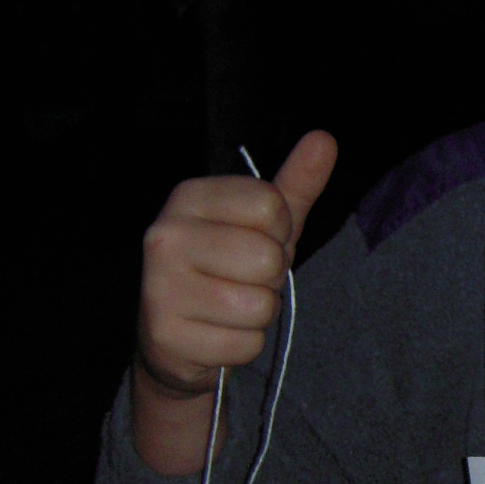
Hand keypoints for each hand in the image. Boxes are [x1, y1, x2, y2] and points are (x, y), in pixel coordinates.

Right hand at [135, 130, 337, 399]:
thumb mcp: (263, 225)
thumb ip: (294, 185)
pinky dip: (243, 345)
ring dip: (258, 314)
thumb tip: (324, 138)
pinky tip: (217, 334)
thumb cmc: (228, 271)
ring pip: (259, 305)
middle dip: (269, 278)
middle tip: (243, 281)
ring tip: (230, 308)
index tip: (254, 241)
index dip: (279, 231)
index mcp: (189, 198)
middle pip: (267, 257)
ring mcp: (160, 286)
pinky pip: (245, 344)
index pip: (269, 204)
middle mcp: (165, 235)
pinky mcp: (165, 336)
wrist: (177, 337)